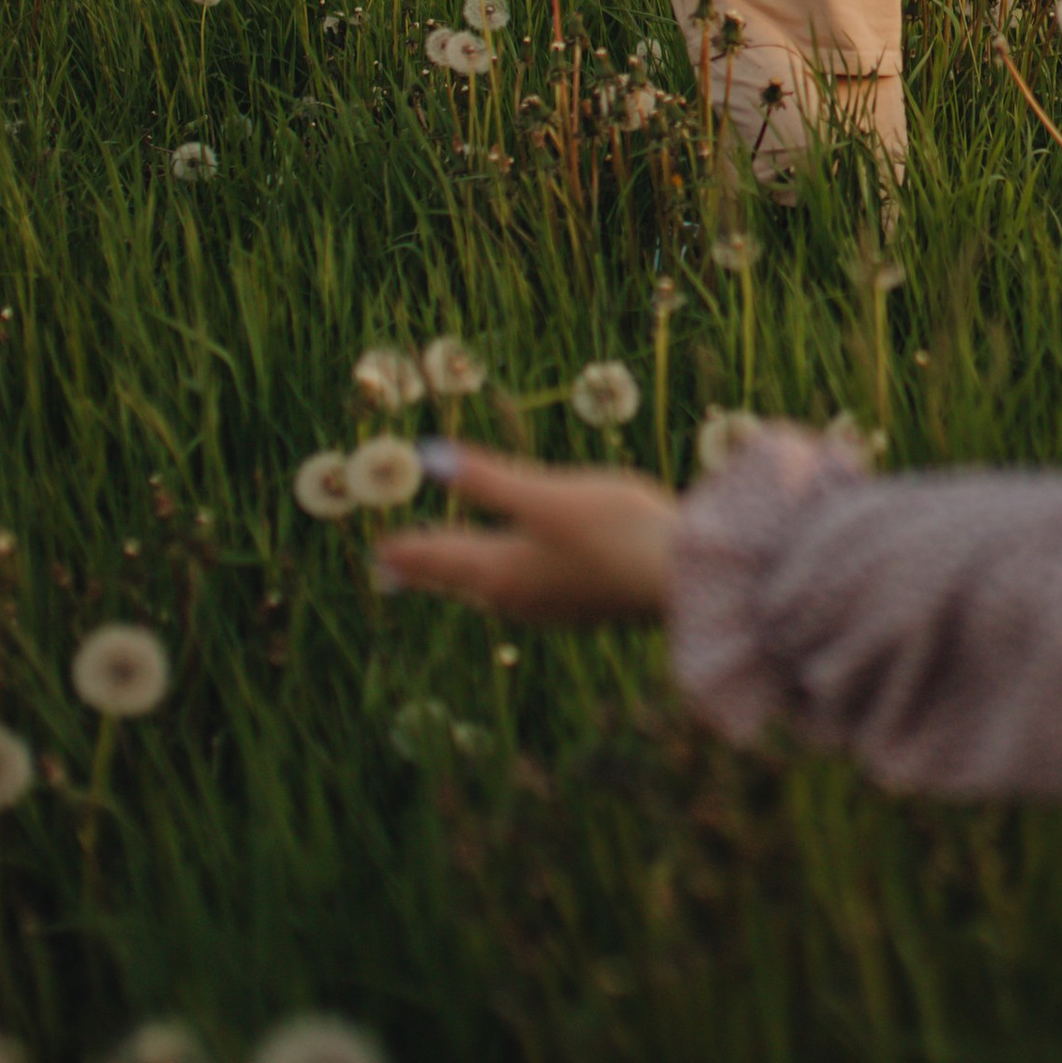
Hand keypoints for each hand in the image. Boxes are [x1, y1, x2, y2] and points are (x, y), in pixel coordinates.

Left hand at [374, 444, 677, 626]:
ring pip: (493, 592)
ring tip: (452, 574)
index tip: (377, 551)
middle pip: (461, 580)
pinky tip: (522, 582)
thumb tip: (425, 455)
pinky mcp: (585, 607)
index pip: (440, 556)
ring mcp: (553, 607)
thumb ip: (488, 478)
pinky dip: (505, 583)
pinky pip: (527, 595)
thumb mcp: (546, 496)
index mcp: (500, 570)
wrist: (683, 579)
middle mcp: (519, 597)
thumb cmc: (615, 530)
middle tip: (392, 571)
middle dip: (428, 570)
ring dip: (465, 579)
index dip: (408, 549)